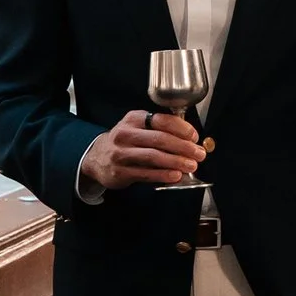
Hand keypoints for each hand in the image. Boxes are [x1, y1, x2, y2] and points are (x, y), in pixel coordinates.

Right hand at [78, 109, 202, 190]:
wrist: (96, 158)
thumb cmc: (125, 142)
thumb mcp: (138, 128)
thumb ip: (161, 131)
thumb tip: (191, 140)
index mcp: (134, 119)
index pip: (161, 120)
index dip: (181, 128)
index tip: (194, 136)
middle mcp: (126, 134)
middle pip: (159, 139)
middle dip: (183, 147)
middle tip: (199, 153)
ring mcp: (121, 153)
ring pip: (153, 157)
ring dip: (176, 161)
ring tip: (191, 166)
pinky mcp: (120, 172)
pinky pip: (146, 173)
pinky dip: (163, 175)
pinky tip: (176, 176)